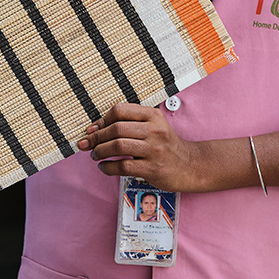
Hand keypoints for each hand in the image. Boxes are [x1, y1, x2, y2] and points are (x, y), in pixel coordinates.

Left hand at [77, 102, 201, 190]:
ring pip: (118, 146)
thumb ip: (131, 123)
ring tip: (95, 155)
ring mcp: (154, 149)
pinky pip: (123, 166)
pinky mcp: (152, 168)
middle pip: (116, 128)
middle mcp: (154, 130)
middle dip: (97, 137)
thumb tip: (97, 128)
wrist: (190, 165)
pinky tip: (104, 167)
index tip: (92, 129)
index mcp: (153, 116)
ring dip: (100, 151)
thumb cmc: (166, 145)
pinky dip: (108, 167)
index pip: (120, 110)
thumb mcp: (154, 126)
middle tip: (87, 144)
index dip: (102, 120)